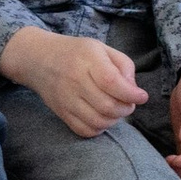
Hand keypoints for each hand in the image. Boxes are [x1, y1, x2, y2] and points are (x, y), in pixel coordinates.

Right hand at [1, 25, 144, 139]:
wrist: (38, 59)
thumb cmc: (77, 53)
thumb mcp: (103, 49)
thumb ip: (124, 66)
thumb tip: (134, 90)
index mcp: (87, 60)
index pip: (111, 82)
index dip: (131, 94)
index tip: (142, 97)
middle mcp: (74, 80)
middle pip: (107, 105)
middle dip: (126, 108)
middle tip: (129, 103)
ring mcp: (65, 99)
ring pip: (97, 121)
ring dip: (114, 119)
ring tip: (117, 110)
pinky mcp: (60, 112)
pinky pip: (83, 130)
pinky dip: (99, 129)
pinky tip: (102, 117)